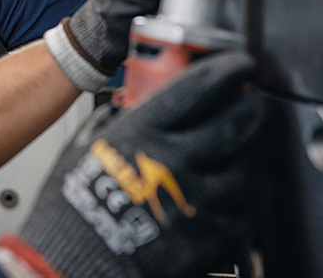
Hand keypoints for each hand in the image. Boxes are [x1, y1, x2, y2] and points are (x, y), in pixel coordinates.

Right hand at [0, 51, 265, 277]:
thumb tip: (125, 107)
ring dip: (248, 155)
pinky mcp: (208, 239)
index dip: (229, 70)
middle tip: (253, 103)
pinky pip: (241, 213)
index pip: (202, 87)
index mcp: (144, 132)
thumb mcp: (83, 149)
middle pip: (237, 123)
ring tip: (242, 150)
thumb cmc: (70, 211)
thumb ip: (112, 123)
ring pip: (246, 169)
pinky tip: (228, 195)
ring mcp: (196, 202)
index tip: (240, 65)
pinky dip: (239, 201)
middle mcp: (176, 162)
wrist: (69, 266)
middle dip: (253, 107)